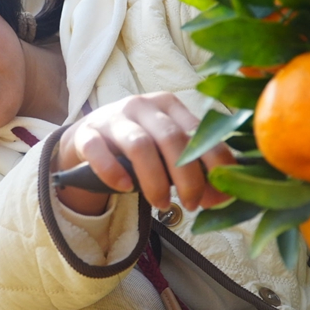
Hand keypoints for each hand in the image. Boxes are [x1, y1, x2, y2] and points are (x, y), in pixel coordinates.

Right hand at [54, 92, 233, 214]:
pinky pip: (98, 151)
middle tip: (193, 204)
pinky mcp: (87, 134)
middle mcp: (142, 106)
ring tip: (163, 204)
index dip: (214, 162)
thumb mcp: (166, 149)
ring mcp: (113, 118)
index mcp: (168, 105)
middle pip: (171, 139)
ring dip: (155, 180)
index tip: (221, 192)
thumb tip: (222, 198)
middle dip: (187, 176)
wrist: (89, 138)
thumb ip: (193, 168)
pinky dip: (113, 171)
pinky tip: (125, 188)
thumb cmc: (138, 145)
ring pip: (140, 145)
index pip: (199, 131)